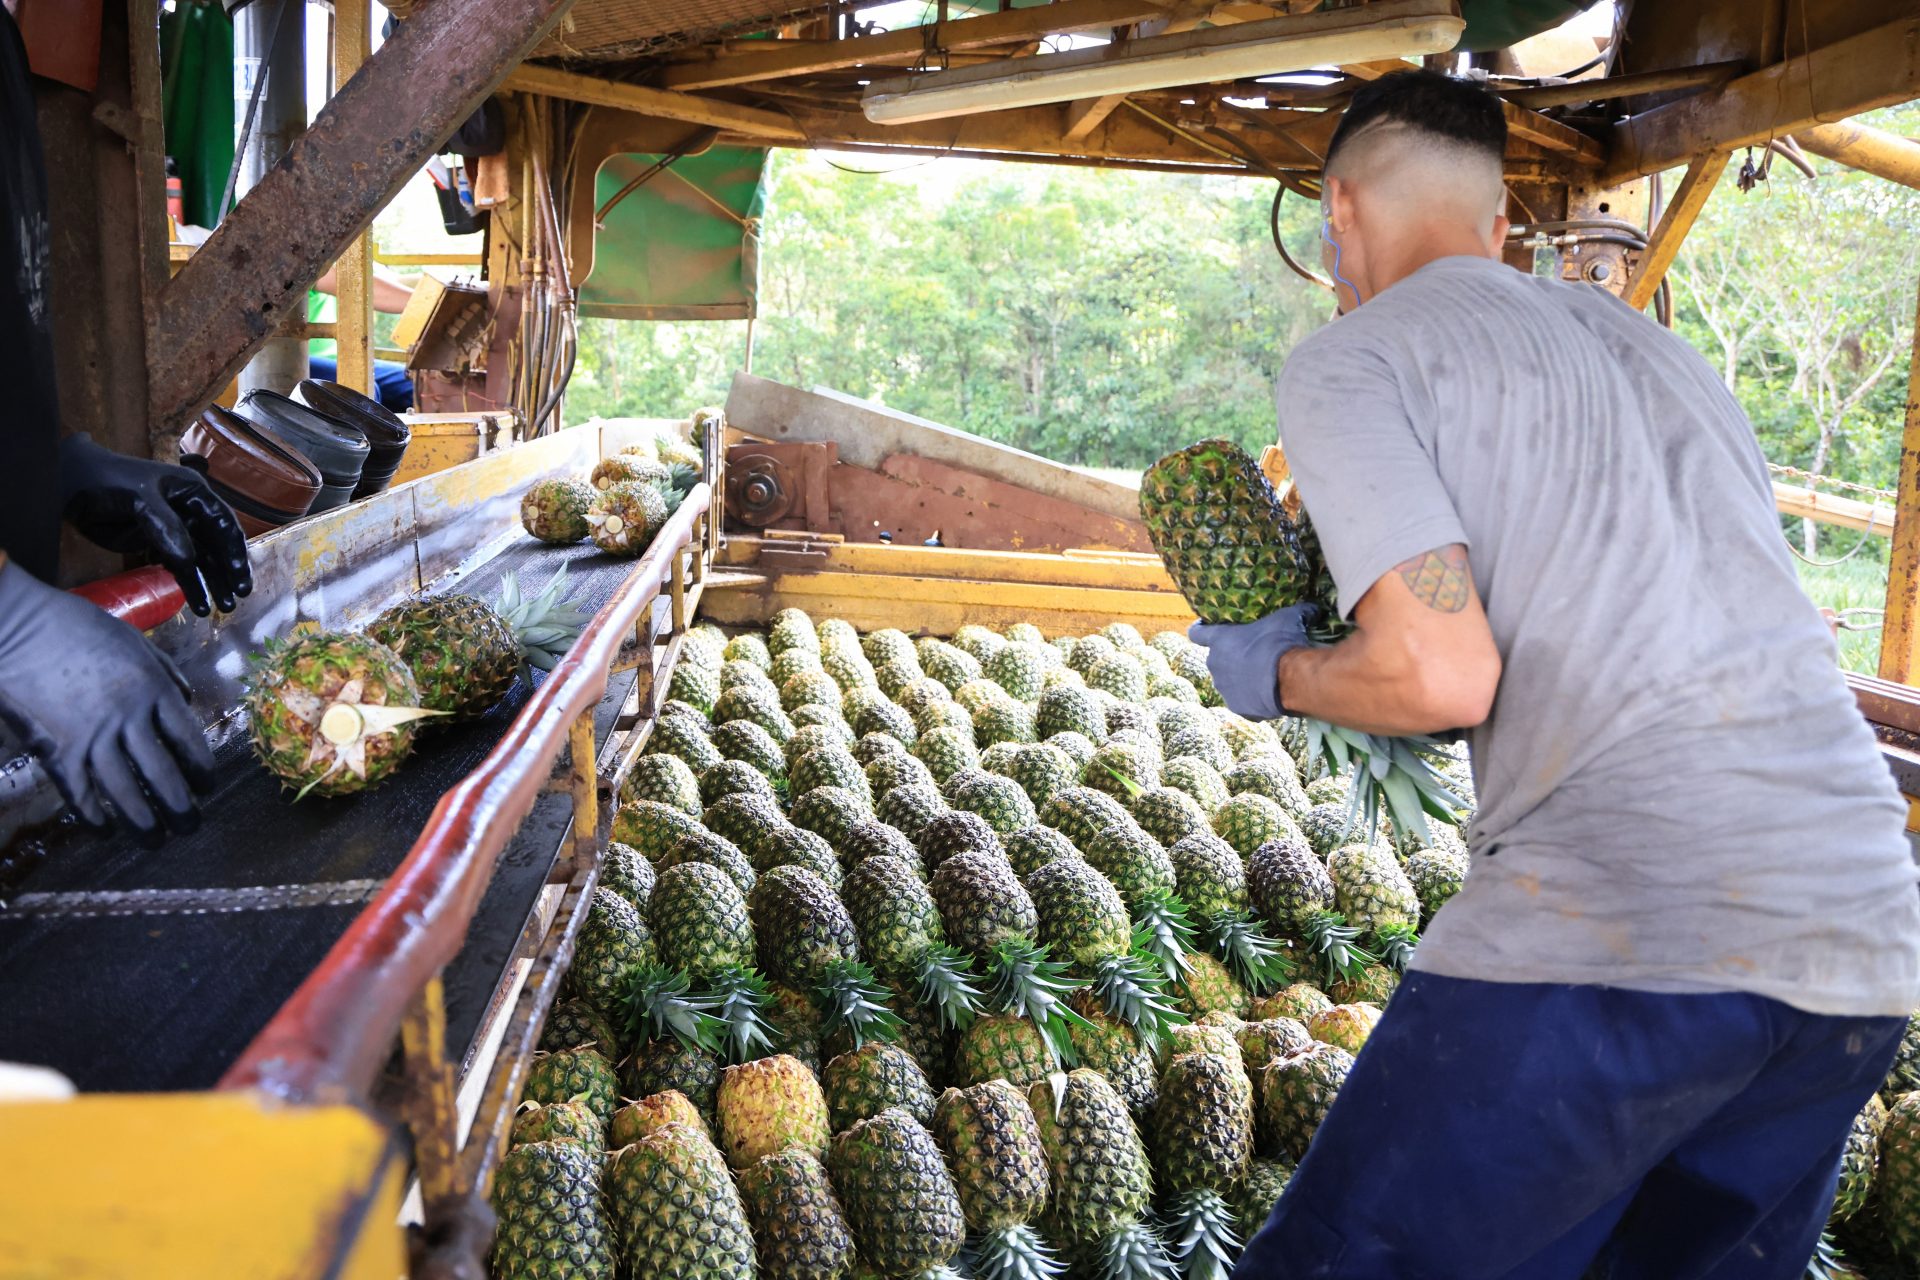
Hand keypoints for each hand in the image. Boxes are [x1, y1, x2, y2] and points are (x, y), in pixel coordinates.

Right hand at [0, 558, 214, 838]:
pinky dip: (92, 815)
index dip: (201, 769)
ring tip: (156, 841)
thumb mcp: (134, 641)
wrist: (19, 627)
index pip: (188, 739)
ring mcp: (91, 736)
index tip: (208, 787)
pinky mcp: (55, 749)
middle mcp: (129, 718)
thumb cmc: (76, 627)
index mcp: (153, 689)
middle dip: (180, 806)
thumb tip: (187, 700)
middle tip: (191, 826)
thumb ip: (165, 671)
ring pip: (124, 791)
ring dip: (143, 821)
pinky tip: (104, 831)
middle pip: (163, 773)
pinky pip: (78, 792)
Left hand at [60, 434, 252, 615]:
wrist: (70, 486)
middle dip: (227, 572)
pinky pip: (179, 568)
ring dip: (211, 584)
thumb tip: (188, 561)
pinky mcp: (157, 545)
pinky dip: (188, 586)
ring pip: (201, 560)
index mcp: (193, 492)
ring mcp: (175, 530)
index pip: (223, 523)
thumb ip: (166, 528)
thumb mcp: (140, 499)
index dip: (233, 549)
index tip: (238, 574)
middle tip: (237, 597)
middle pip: (217, 545)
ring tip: (222, 608)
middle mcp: (190, 512)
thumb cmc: (107, 480)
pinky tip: (197, 605)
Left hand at [1188, 603, 1324, 720]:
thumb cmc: (1281, 642)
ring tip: (1263, 677)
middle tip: (1253, 655)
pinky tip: (1268, 695)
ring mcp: (1224, 688)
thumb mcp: (1289, 618)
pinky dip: (1252, 699)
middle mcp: (1215, 664)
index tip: (1206, 629)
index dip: (1201, 630)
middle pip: (1216, 659)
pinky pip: (1243, 701)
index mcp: (1220, 640)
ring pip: (1229, 682)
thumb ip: (1297, 611)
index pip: (1197, 633)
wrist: (1290, 679)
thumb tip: (1314, 607)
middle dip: (1231, 657)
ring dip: (1241, 679)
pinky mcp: (1237, 708)